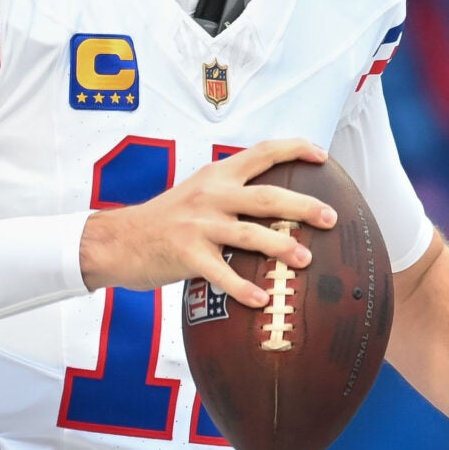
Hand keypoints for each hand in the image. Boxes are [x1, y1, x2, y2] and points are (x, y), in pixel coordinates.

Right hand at [77, 138, 333, 307]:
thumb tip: (274, 204)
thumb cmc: (163, 221)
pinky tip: (261, 301)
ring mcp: (198, 224)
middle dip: (303, 205)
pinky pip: (221, 273)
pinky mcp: (186, 254)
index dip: (294, 149)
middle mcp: (211, 195)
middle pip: (267, 196)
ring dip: (282, 246)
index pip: (262, 152)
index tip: (322, 154)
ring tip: (305, 260)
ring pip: (250, 233)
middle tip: (331, 218)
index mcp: (217, 176)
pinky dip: (243, 288)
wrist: (116, 240)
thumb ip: (230, 194)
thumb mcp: (196, 194)